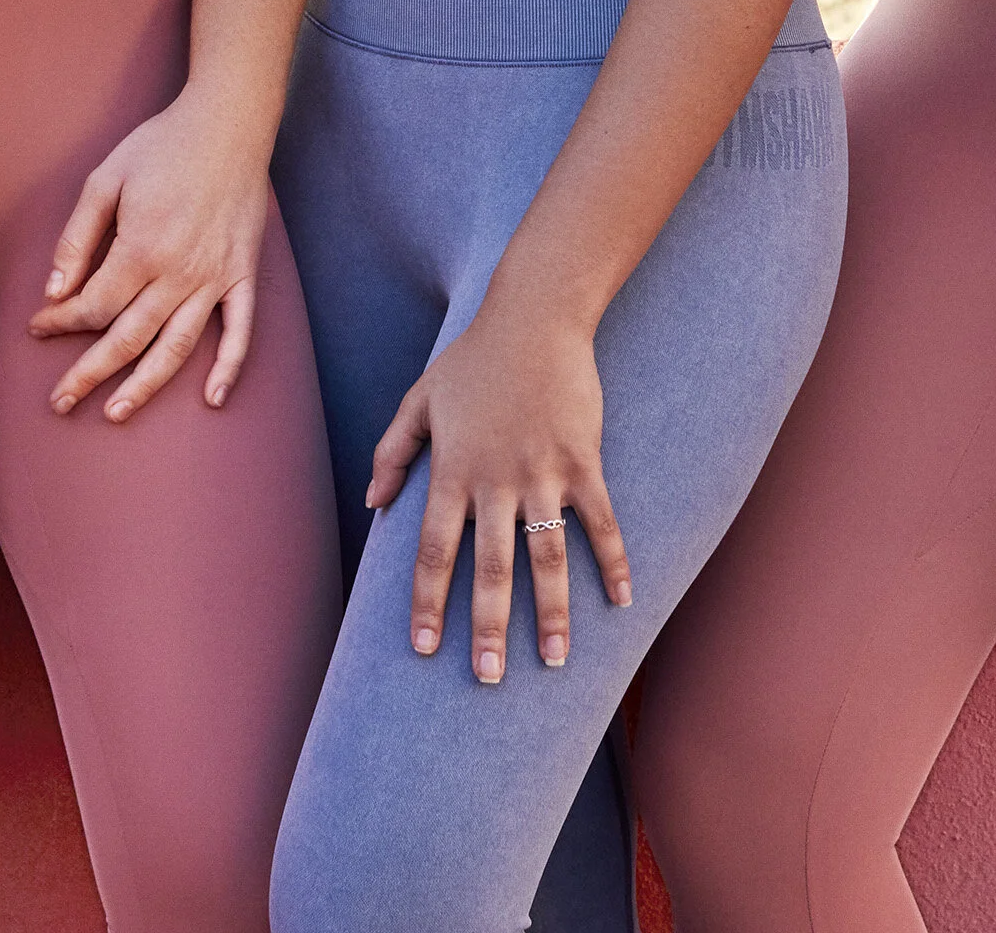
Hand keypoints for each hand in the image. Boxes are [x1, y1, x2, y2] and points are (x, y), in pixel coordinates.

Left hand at [29, 92, 268, 420]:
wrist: (229, 121)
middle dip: (88, 374)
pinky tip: (211, 399)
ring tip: (115, 412)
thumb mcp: (105, 179)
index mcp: (141, 247)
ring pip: (177, 346)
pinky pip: (240, 330)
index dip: (61, 322)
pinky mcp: (244, 273)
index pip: (94, 306)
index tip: (37, 328)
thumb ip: (76, 238)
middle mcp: (179, 272)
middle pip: (127, 338)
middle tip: (60, 401)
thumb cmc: (162, 145)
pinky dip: (229, 367)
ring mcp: (215, 276)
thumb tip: (54, 293)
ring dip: (144, 385)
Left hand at [368, 299, 632, 682]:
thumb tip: (374, 504)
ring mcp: (544, 472)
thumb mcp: (420, 399)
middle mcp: (496, 479)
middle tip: (489, 679)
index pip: (434, 550)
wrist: (535, 316)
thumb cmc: (473, 358)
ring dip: (550, 612)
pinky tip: (621, 601)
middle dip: (486, 628)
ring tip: (553, 660)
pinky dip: (613, 562)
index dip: (428, 601)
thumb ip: (393, 451)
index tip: (424, 649)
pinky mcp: (584, 461)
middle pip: (489, 567)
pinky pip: (601, 521)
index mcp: (452, 469)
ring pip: (546, 556)